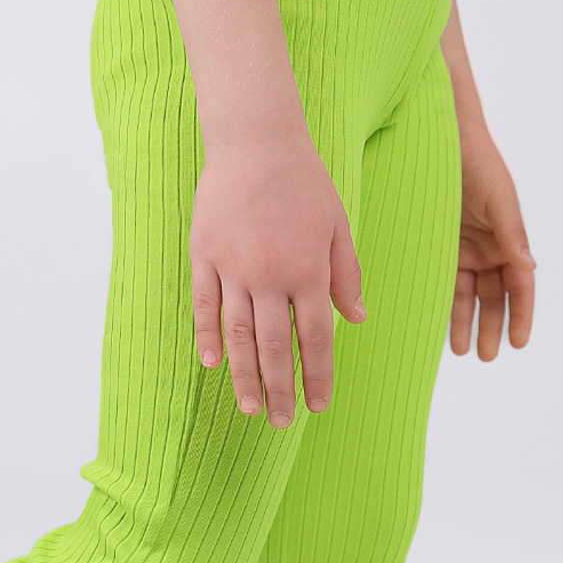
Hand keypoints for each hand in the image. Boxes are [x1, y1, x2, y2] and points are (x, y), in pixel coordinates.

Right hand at [189, 127, 364, 426]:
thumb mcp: (337, 225)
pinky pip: (204, 306)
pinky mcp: (204, 255)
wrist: (256, 140)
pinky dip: (208, 336)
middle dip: (280, 389)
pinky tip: (213, 364)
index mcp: (308, 271)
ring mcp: (233, 267)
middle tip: (283, 422)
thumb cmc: (304, 181)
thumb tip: (357, 320)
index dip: (317, 376)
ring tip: (249, 408)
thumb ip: (346, 274)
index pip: (316, 338)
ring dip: (244, 376)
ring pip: (238, 335)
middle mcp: (270, 276)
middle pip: (275, 347)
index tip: (317, 405)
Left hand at [451, 127, 535, 359]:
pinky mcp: (438, 245)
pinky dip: (442, 301)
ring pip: (467, 295)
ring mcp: (464, 249)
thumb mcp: (499, 200)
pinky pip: (441, 280)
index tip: (518, 342)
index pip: (519, 286)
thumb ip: (513, 234)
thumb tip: (530, 266)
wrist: (444, 140)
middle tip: (486, 356)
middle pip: (493, 297)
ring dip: (465, 321)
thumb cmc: (478, 164)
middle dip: (491, 326)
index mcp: (509, 240)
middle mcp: (489, 249)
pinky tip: (435, 322)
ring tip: (461, 350)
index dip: (520, 314)